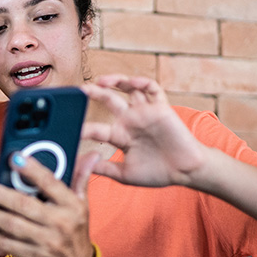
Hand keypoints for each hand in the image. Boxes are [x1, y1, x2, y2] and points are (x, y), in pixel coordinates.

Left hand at [0, 150, 99, 256]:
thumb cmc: (76, 230)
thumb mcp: (82, 204)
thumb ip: (80, 178)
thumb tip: (91, 155)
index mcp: (72, 206)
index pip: (50, 184)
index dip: (32, 170)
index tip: (15, 158)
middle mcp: (59, 223)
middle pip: (24, 205)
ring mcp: (46, 242)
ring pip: (13, 226)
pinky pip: (8, 245)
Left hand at [80, 74, 209, 187]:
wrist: (185, 171)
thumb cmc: (157, 173)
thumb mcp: (125, 174)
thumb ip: (104, 169)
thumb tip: (81, 166)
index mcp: (120, 136)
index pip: (97, 128)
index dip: (84, 128)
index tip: (72, 130)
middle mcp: (130, 121)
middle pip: (109, 100)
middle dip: (94, 92)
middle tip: (81, 89)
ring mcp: (145, 112)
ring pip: (129, 89)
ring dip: (116, 81)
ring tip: (103, 81)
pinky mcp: (161, 108)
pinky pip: (153, 89)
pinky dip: (143, 82)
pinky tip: (133, 82)